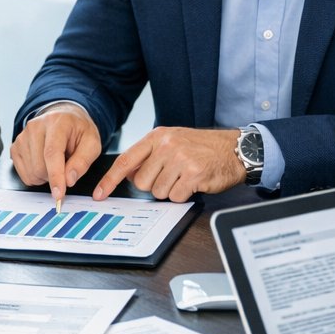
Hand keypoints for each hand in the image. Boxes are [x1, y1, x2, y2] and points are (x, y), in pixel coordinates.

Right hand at [10, 103, 101, 207]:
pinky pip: (23, 174)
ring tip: (55, 163)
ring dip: (45, 177)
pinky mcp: (15, 147)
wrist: (63, 118)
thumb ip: (83, 161)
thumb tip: (69, 180)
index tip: (59, 194)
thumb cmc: (78, 131)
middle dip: (53, 177)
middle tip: (65, 168)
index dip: (55, 176)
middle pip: (39, 166)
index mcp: (57, 122)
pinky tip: (44, 164)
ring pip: (31, 172)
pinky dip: (35, 176)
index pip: (52, 153)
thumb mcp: (92, 143)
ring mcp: (22, 136)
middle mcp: (35, 126)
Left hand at [93, 126, 242, 201]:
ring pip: (158, 192)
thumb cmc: (202, 147)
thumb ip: (149, 155)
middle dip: (155, 185)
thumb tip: (129, 175)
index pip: (126, 160)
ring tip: (185, 177)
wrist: (233, 148)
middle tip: (172, 176)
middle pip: (142, 182)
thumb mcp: (172, 141)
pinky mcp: (193, 174)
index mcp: (157, 136)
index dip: (110, 179)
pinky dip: (184, 194)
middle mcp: (166, 145)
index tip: (100, 193)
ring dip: (171, 190)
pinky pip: (176, 196)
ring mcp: (180, 159)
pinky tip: (193, 182)